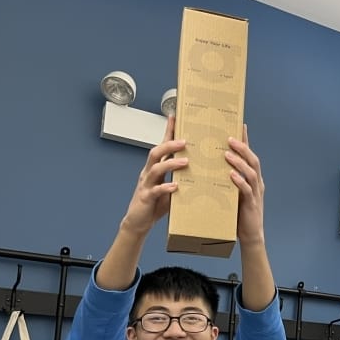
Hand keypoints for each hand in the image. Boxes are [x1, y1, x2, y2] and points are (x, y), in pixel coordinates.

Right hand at [120, 116, 186, 235]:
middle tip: (185, 141)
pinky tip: (176, 187)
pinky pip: (155, 190)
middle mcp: (149, 173)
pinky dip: (166, 188)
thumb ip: (182, 178)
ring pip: (155, 168)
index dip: (167, 131)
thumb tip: (201, 170)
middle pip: (156, 152)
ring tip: (185, 162)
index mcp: (155, 168)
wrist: (138, 222)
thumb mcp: (171, 188)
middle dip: (170, 144)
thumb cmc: (155, 204)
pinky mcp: (146, 197)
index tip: (175, 117)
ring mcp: (146, 184)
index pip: (162, 146)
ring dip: (171, 164)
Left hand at [226, 124, 265, 246]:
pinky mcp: (251, 204)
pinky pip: (246, 189)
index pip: (249, 156)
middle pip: (253, 160)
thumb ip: (227, 180)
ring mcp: (256, 193)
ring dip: (239, 161)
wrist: (250, 236)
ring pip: (251, 172)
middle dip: (242, 147)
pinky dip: (239, 181)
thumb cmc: (239, 215)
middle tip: (229, 137)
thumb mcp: (233, 193)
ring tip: (227, 153)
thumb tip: (211, 167)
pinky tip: (231, 175)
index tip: (240, 126)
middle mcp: (257, 183)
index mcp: (253, 179)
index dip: (246, 141)